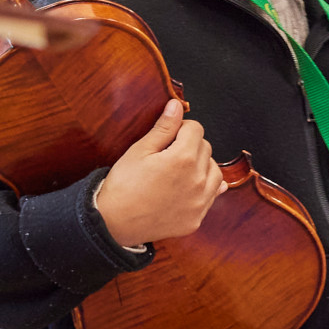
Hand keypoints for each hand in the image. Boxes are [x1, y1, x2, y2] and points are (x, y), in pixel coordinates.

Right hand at [94, 99, 222, 247]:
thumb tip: (177, 105)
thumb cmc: (123, 185)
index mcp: (183, 158)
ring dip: (202, 165)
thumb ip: (164, 127)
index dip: (181, 127)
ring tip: (179, 170)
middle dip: (190, 145)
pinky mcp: (197, 218)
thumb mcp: (140, 150)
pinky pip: (213, 195)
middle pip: (206, 148)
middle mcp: (198, 180)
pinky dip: (206, 186)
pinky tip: (192, 185)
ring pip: (214, 170)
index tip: (169, 135)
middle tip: (168, 154)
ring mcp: (199, 201)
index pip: (195, 129)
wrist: (113, 223)